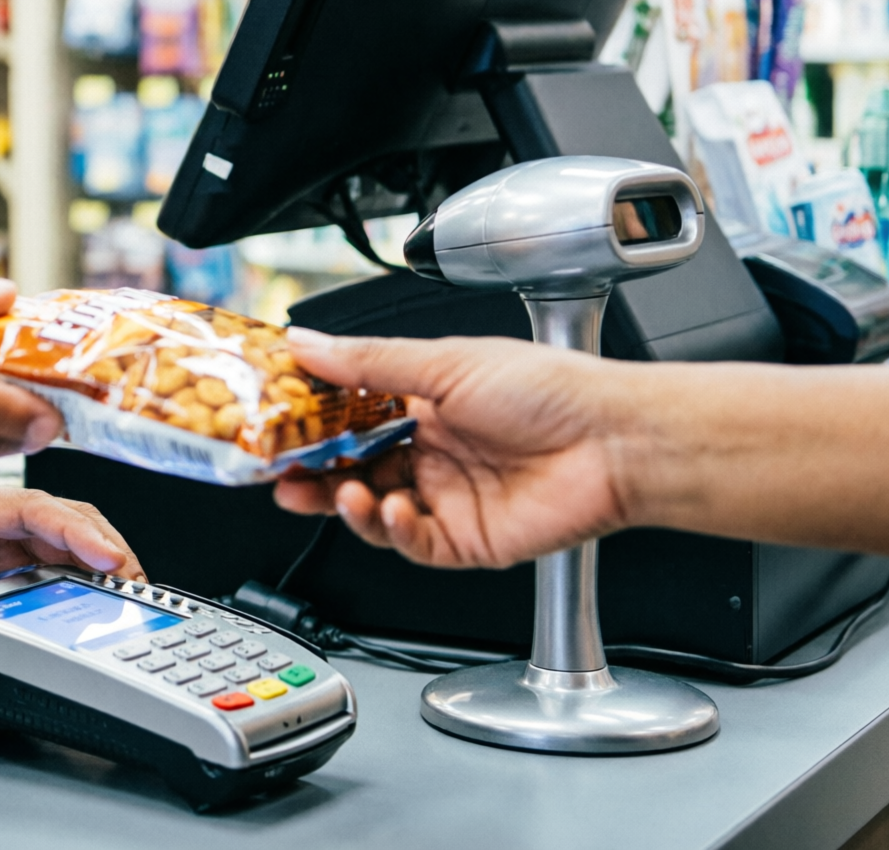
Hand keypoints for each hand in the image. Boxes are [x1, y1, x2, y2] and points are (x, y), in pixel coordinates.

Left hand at [0, 485, 141, 635]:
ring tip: (133, 597)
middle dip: (104, 545)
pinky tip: (100, 600)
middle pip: (61, 518)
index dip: (72, 529)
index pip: (27, 507)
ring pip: (62, 538)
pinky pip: (49, 560)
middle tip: (137, 586)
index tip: (107, 557)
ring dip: (100, 561)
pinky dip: (82, 576)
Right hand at [271, 332, 646, 568]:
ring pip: (375, 511)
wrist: (617, 443)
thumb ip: (368, 362)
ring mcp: (448, 498)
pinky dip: (395, 532)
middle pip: (352, 469)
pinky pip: (414, 544)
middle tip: (279, 473)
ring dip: (347, 504)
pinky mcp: (468, 540)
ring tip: (340, 493)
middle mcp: (432, 452)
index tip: (271, 423)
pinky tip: (395, 510)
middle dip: (312, 474)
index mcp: (423, 404)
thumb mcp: (447, 363)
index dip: (308, 424)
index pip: (347, 417)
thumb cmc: (554, 390)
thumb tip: (306, 345)